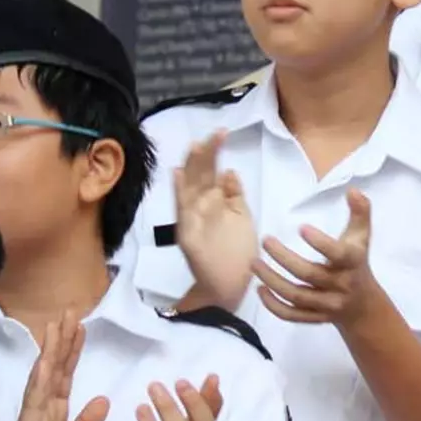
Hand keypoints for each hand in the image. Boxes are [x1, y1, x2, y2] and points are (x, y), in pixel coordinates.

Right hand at [15, 312, 110, 420]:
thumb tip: (103, 398)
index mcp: (56, 410)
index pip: (66, 374)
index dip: (73, 351)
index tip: (80, 329)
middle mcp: (44, 405)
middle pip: (55, 366)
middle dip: (62, 340)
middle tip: (70, 312)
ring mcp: (35, 411)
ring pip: (45, 373)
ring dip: (51, 349)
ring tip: (58, 323)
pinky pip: (36, 395)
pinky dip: (41, 375)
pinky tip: (46, 358)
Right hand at [173, 132, 256, 307]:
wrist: (229, 288)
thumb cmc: (237, 253)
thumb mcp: (241, 218)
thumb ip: (235, 195)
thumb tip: (229, 170)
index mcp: (214, 202)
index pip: (212, 171)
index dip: (214, 153)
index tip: (222, 132)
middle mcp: (201, 208)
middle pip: (200, 175)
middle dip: (205, 154)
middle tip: (214, 134)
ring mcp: (193, 221)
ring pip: (190, 188)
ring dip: (191, 167)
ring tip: (195, 146)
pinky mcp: (188, 236)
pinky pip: (183, 212)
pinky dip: (179, 194)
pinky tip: (178, 176)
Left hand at [251, 189, 387, 329]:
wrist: (363, 305)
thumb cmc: (357, 262)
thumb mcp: (362, 237)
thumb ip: (360, 212)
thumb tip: (353, 190)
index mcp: (352, 262)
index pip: (338, 254)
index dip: (320, 243)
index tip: (301, 228)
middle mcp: (341, 285)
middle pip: (309, 274)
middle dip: (284, 258)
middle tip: (265, 241)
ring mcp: (327, 304)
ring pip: (297, 295)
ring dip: (272, 280)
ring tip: (253, 263)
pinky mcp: (315, 318)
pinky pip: (292, 315)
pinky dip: (274, 305)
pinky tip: (260, 288)